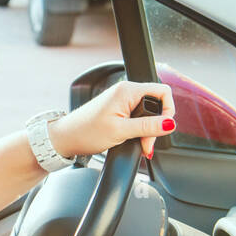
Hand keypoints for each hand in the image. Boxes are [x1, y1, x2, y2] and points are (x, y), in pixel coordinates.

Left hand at [47, 80, 176, 159]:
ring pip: (148, 114)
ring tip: (139, 145)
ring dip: (146, 131)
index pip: (163, 92)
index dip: (167, 111)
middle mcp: (125, 91)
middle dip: (155, 126)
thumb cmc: (86, 132)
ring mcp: (121, 100)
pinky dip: (139, 130)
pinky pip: (137, 117)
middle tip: (146, 144)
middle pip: (156, 105)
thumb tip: (170, 123)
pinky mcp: (118, 110)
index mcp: (127, 90)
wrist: (66, 138)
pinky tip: (134, 141)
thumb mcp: (121, 131)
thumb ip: (147, 126)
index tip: (161, 129)